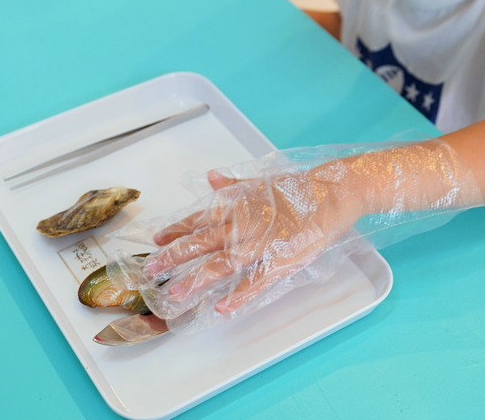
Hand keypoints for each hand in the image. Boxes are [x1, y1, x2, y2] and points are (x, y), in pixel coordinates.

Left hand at [147, 164, 363, 314]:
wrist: (334, 192)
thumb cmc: (299, 188)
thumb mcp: (263, 181)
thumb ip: (234, 185)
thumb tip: (211, 177)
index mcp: (238, 206)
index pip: (200, 219)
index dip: (177, 230)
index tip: (156, 239)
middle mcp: (244, 224)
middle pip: (203, 242)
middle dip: (174, 257)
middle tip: (150, 271)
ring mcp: (262, 243)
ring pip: (223, 263)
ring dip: (197, 279)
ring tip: (175, 293)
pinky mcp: (282, 260)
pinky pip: (257, 281)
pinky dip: (240, 294)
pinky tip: (223, 307)